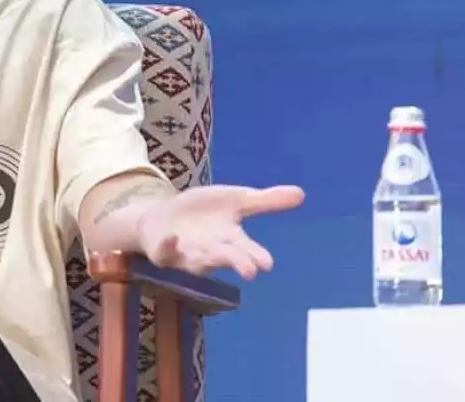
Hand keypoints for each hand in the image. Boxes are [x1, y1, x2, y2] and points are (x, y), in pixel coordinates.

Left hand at [135, 184, 304, 279]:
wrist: (164, 214)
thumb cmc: (204, 212)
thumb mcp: (235, 200)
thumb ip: (265, 201)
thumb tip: (301, 193)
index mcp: (230, 240)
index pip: (247, 250)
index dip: (256, 256)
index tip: (266, 263)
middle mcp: (211, 252)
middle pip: (225, 259)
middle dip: (237, 263)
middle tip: (251, 270)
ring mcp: (186, 254)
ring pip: (198, 262)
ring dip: (205, 261)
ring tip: (213, 257)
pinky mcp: (162, 252)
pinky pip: (165, 253)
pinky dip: (169, 248)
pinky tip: (173, 239)